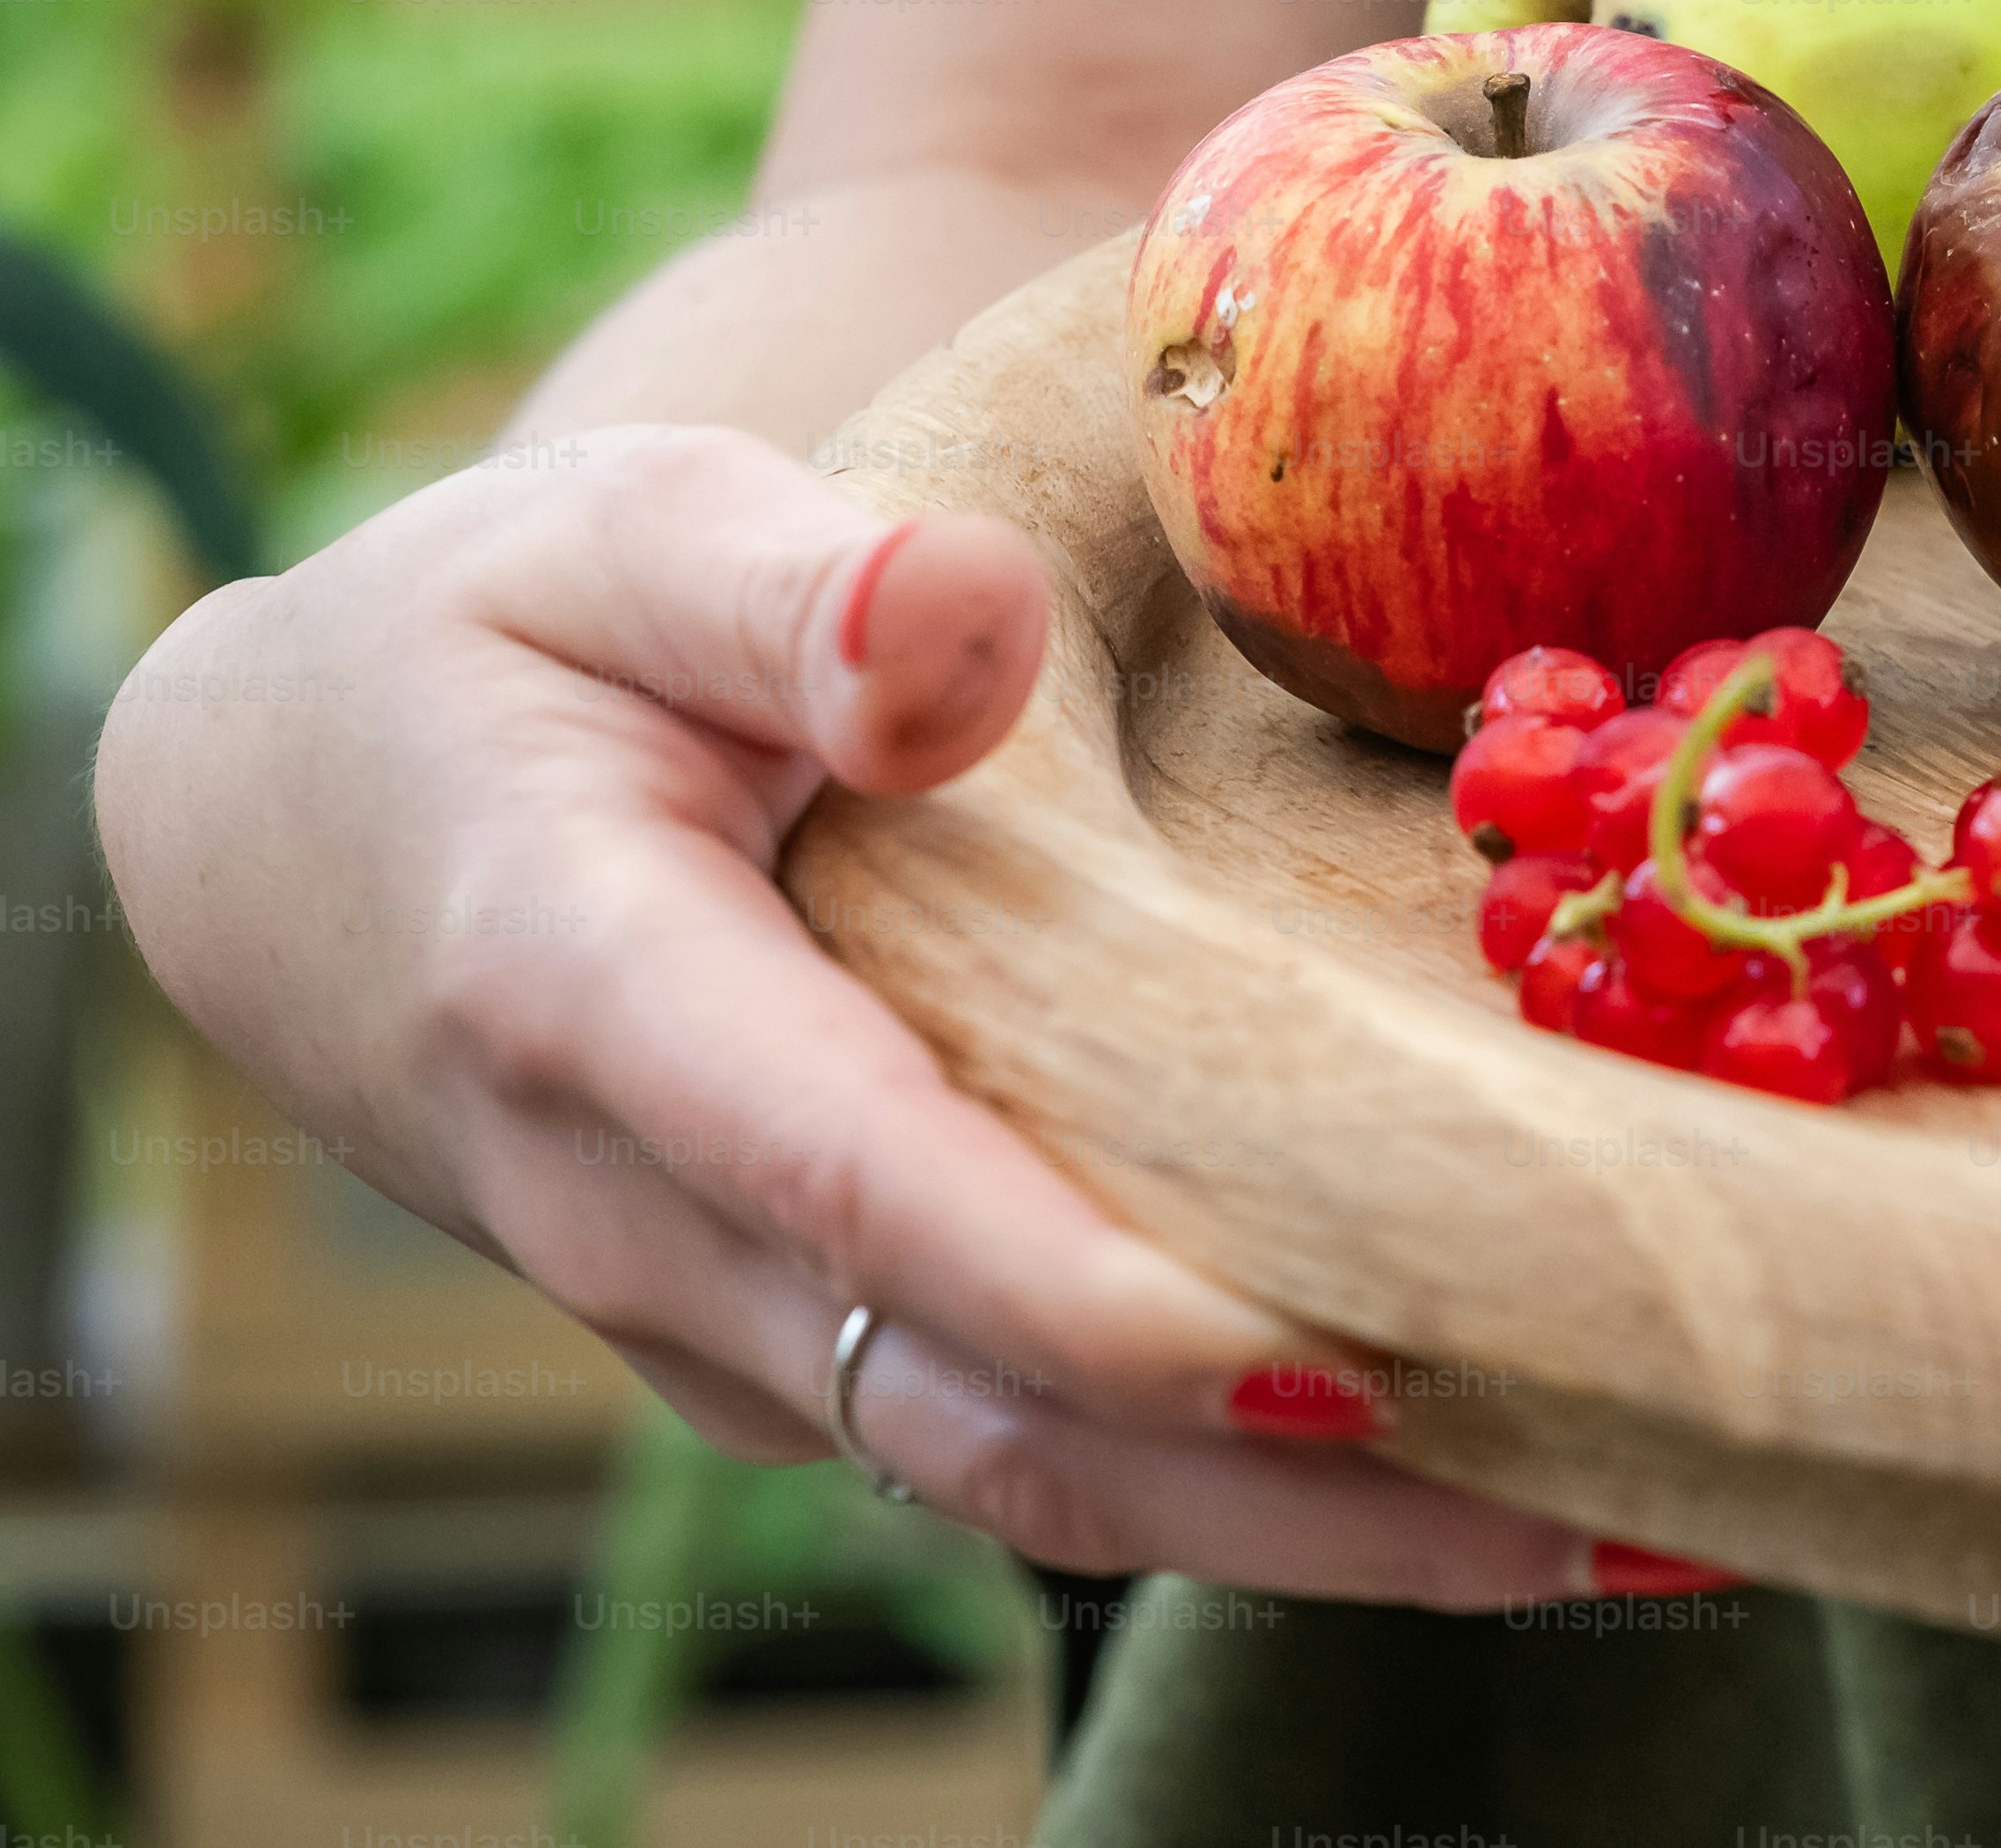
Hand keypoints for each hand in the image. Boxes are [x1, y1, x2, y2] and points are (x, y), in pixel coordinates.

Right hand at [97, 425, 1670, 1604]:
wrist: (301, 830)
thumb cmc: (502, 645)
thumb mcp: (616, 531)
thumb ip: (790, 580)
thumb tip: (953, 630)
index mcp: (593, 992)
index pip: (855, 1177)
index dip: (1079, 1287)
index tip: (1318, 1366)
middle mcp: (650, 1219)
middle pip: (987, 1412)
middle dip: (1302, 1496)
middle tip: (1612, 1505)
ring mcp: (727, 1324)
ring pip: (1022, 1482)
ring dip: (1317, 1538)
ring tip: (1631, 1526)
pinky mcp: (803, 1353)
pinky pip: (1018, 1453)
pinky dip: (1239, 1493)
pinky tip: (1475, 1476)